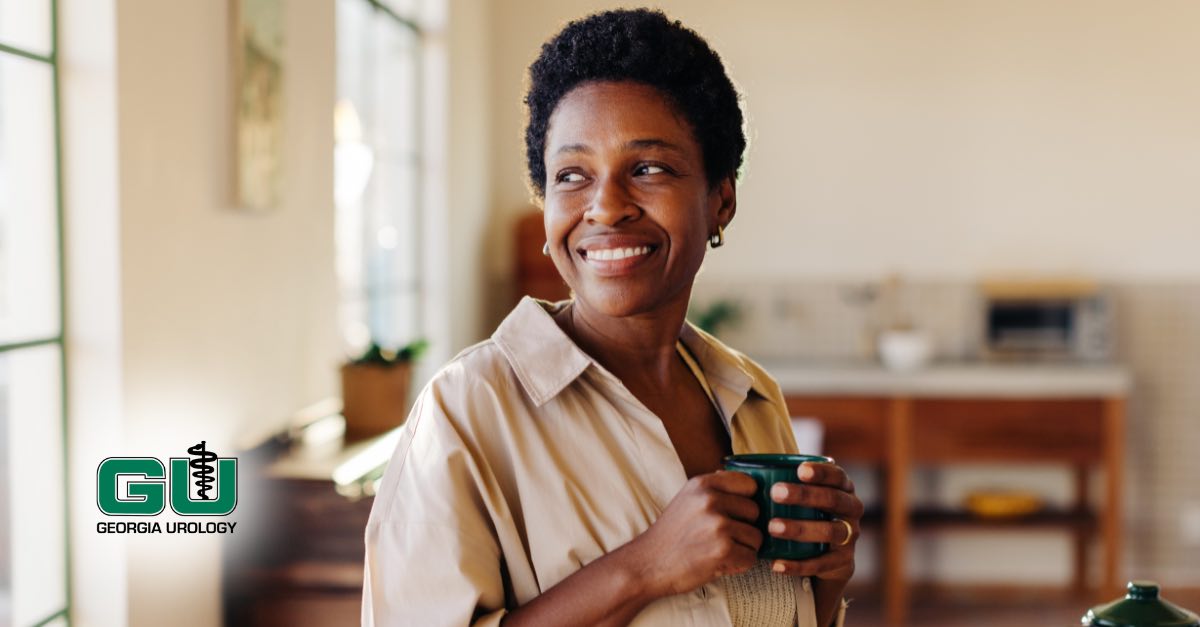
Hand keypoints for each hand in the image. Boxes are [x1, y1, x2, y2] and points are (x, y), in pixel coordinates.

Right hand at [625, 471, 762, 597]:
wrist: (648, 564)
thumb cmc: (671, 535)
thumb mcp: (687, 499)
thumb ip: (715, 490)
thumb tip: (749, 484)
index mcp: (702, 484)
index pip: (749, 484)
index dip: (746, 501)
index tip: (736, 513)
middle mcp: (710, 500)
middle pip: (755, 511)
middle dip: (745, 528)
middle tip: (724, 537)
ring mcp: (717, 524)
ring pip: (756, 536)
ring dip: (743, 548)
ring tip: (720, 551)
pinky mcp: (722, 550)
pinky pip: (751, 557)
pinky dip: (740, 565)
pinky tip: (721, 563)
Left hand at [766, 461, 862, 583]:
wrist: (824, 556)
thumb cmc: (804, 514)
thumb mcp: (799, 496)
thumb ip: (778, 480)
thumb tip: (727, 469)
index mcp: (843, 488)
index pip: (837, 475)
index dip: (821, 472)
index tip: (799, 470)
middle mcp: (851, 509)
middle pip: (833, 500)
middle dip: (805, 495)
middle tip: (775, 493)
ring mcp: (850, 536)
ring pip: (830, 531)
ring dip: (800, 528)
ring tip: (772, 527)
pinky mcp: (844, 562)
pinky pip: (822, 564)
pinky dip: (799, 565)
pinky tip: (777, 563)